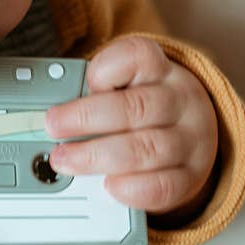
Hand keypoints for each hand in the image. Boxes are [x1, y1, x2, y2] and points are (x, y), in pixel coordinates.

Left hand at [45, 37, 218, 214]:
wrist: (193, 138)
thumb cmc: (147, 112)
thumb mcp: (128, 89)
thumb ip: (94, 96)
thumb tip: (51, 118)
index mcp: (160, 71)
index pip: (139, 56)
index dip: (108, 68)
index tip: (85, 81)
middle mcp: (180, 102)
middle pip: (136, 107)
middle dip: (86, 118)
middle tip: (53, 128)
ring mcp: (189, 140)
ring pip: (146, 149)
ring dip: (98, 156)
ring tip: (67, 161)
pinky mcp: (191, 176)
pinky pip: (163, 186)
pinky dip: (132, 188)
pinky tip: (109, 185)